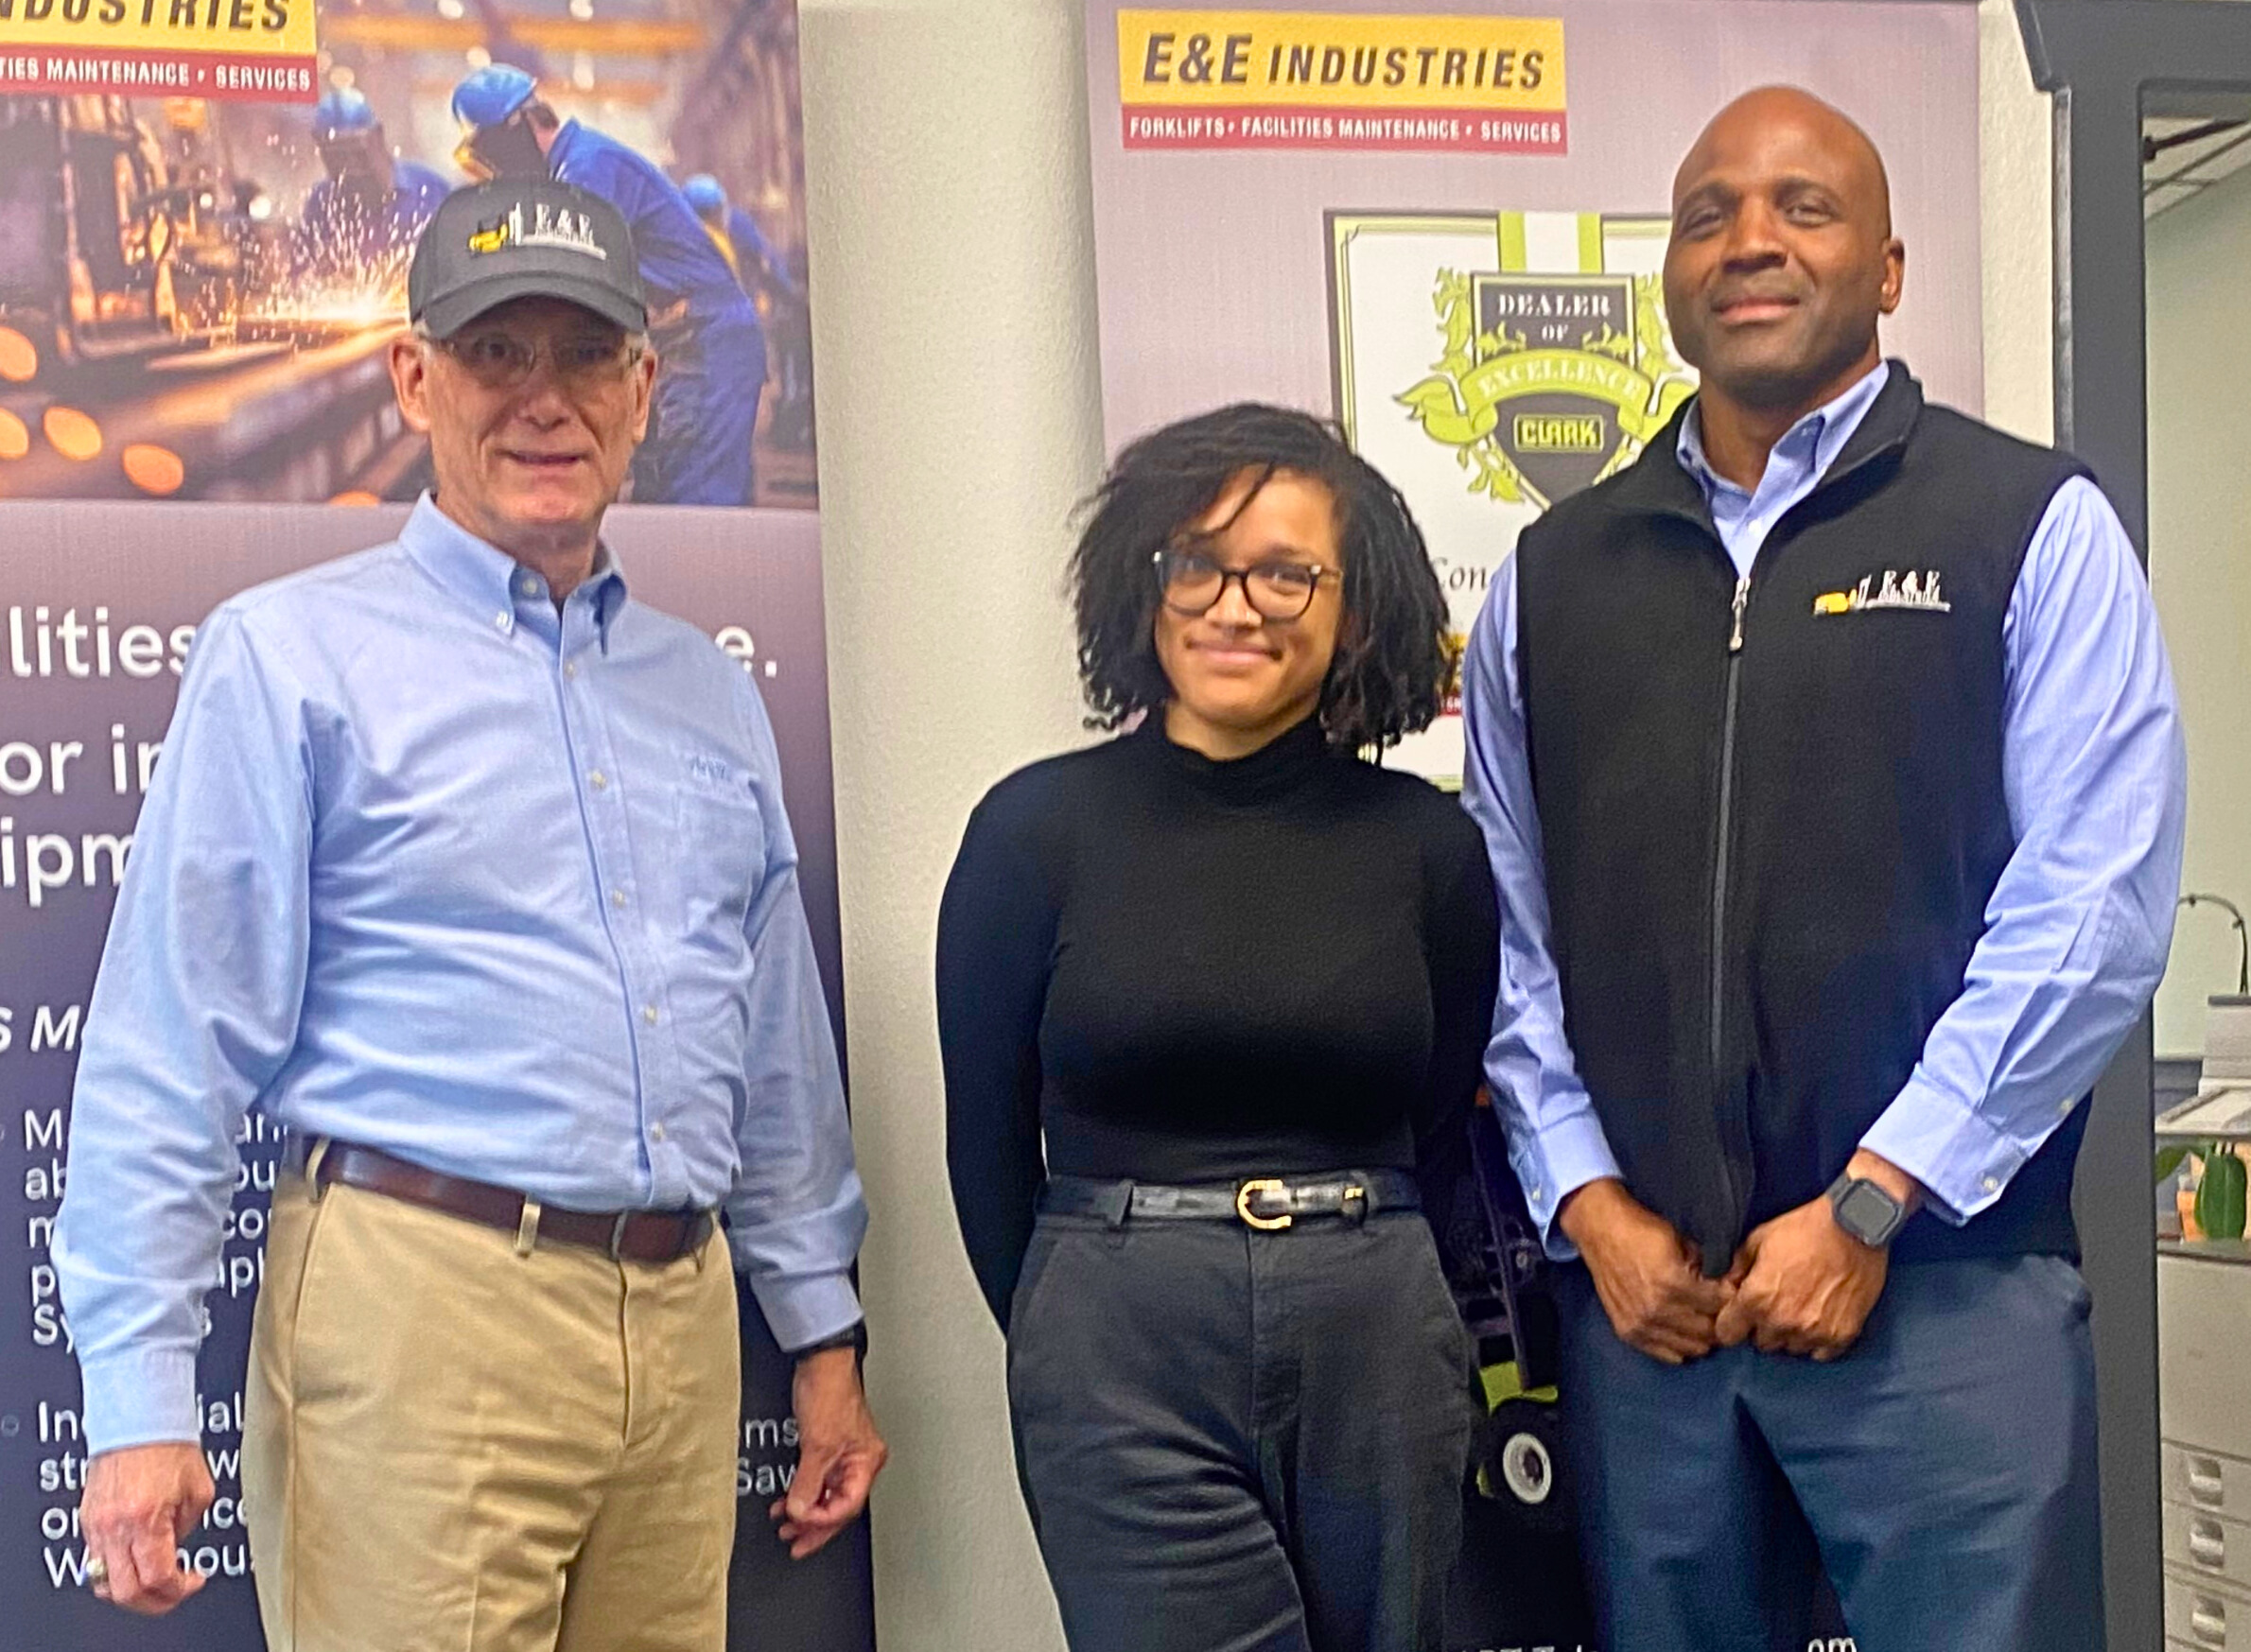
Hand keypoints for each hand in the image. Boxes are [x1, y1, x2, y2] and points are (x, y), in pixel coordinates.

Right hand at [80, 1442, 212, 1613]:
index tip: (194, 1580)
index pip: (156, 1578)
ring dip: (132, 1588)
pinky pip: (96, 1560)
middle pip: (126, 1591)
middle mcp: (115, 1526)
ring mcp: (96, 1525)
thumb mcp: (199, 1490)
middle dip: (154, 1600)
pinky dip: (117, 1569)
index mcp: (145, 1518)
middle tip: (175, 1590)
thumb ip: (187, 1527)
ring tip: (157, 1577)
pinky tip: (138, 1557)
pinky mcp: (88, 1519)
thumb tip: (175, 1549)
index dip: (178, 1590)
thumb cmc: (170, 1445)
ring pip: (104, 1581)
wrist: (139, 1418)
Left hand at [771, 1345, 887, 1559]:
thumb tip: (799, 1511)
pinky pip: (816, 1480)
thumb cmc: (829, 1392)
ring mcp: (844, 1454)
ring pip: (826, 1495)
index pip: (848, 1506)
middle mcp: (859, 1461)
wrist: (819, 1363)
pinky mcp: (828, 1446)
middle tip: (794, 1540)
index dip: (823, 1520)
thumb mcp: (817, 1446)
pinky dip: (802, 1492)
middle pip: (838, 1506)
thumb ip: (807, 1483)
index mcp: (866, 1462)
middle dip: (814, 1525)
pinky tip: (788, 1500)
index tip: (800, 1525)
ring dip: (805, 1510)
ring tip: (786, 1523)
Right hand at [1559, 1178, 1732, 1364]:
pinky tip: (1683, 1330)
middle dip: (1720, 1319)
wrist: (1600, 1232)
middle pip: (1709, 1332)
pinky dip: (1681, 1345)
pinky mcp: (1628, 1333)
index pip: (1721, 1305)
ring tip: (1702, 1319)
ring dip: (1702, 1335)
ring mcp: (1641, 1325)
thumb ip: (1706, 1266)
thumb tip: (1730, 1284)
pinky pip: (1667, 1355)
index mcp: (1674, 1283)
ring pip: (1692, 1347)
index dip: (1732, 1298)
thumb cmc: (1643, 1230)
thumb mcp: (1681, 1240)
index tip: (1732, 1293)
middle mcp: (1658, 1310)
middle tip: (1720, 1308)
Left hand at [1714, 1152, 1917, 1358]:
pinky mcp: (1842, 1336)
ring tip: (1800, 1310)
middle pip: (1761, 1343)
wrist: (1854, 1227)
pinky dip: (1817, 1341)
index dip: (1731, 1324)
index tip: (1740, 1315)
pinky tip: (1819, 1320)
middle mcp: (1782, 1322)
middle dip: (1763, 1327)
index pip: (1728, 1335)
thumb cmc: (1803, 1229)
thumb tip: (1725, 1286)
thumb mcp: (1758, 1239)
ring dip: (1791, 1335)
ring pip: (1791, 1349)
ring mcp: (1814, 1333)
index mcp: (1756, 1299)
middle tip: (1775, 1306)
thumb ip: (1736, 1268)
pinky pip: (1820, 1353)